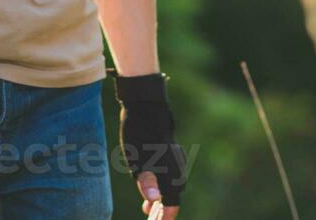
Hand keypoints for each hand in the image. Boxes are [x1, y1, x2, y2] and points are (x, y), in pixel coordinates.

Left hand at [111, 72, 186, 216]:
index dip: (165, 216)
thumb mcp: (137, 159)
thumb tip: (154, 201)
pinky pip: (173, 173)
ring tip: (148, 206)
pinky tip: (154, 183)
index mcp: (170, 172)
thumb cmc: (139, 133)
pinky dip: (165, 184)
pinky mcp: (173, 151)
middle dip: (164, 209)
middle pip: (175, 195)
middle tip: (149, 216)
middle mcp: (178, 167)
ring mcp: (177, 158)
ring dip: (164, 197)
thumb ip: (146, 182)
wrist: (147, 106)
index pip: (172, 203)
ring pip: (174, 184)